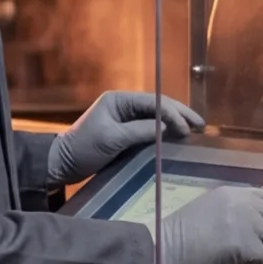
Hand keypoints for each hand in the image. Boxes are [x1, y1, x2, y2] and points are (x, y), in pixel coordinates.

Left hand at [48, 91, 202, 186]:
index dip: (173, 113)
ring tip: (195, 130)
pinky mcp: (124, 131)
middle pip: (159, 106)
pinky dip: (165, 131)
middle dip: (180, 114)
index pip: (154, 102)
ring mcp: (124, 117)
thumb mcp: (112, 139)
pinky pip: (150, 128)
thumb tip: (168, 127)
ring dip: (175, 122)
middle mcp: (124, 104)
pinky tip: (178, 136)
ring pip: (156, 116)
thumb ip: (141, 131)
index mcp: (119, 99)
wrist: (61, 164)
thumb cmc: (83, 148)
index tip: (187, 129)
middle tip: (201, 125)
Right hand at [159, 185, 262, 263]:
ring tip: (239, 256)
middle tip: (258, 246)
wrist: (164, 249)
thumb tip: (253, 223)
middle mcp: (243, 204)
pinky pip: (262, 257)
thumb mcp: (208, 209)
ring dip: (259, 250)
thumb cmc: (178, 234)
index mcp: (232, 193)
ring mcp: (246, 223)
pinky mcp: (245, 245)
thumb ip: (231, 210)